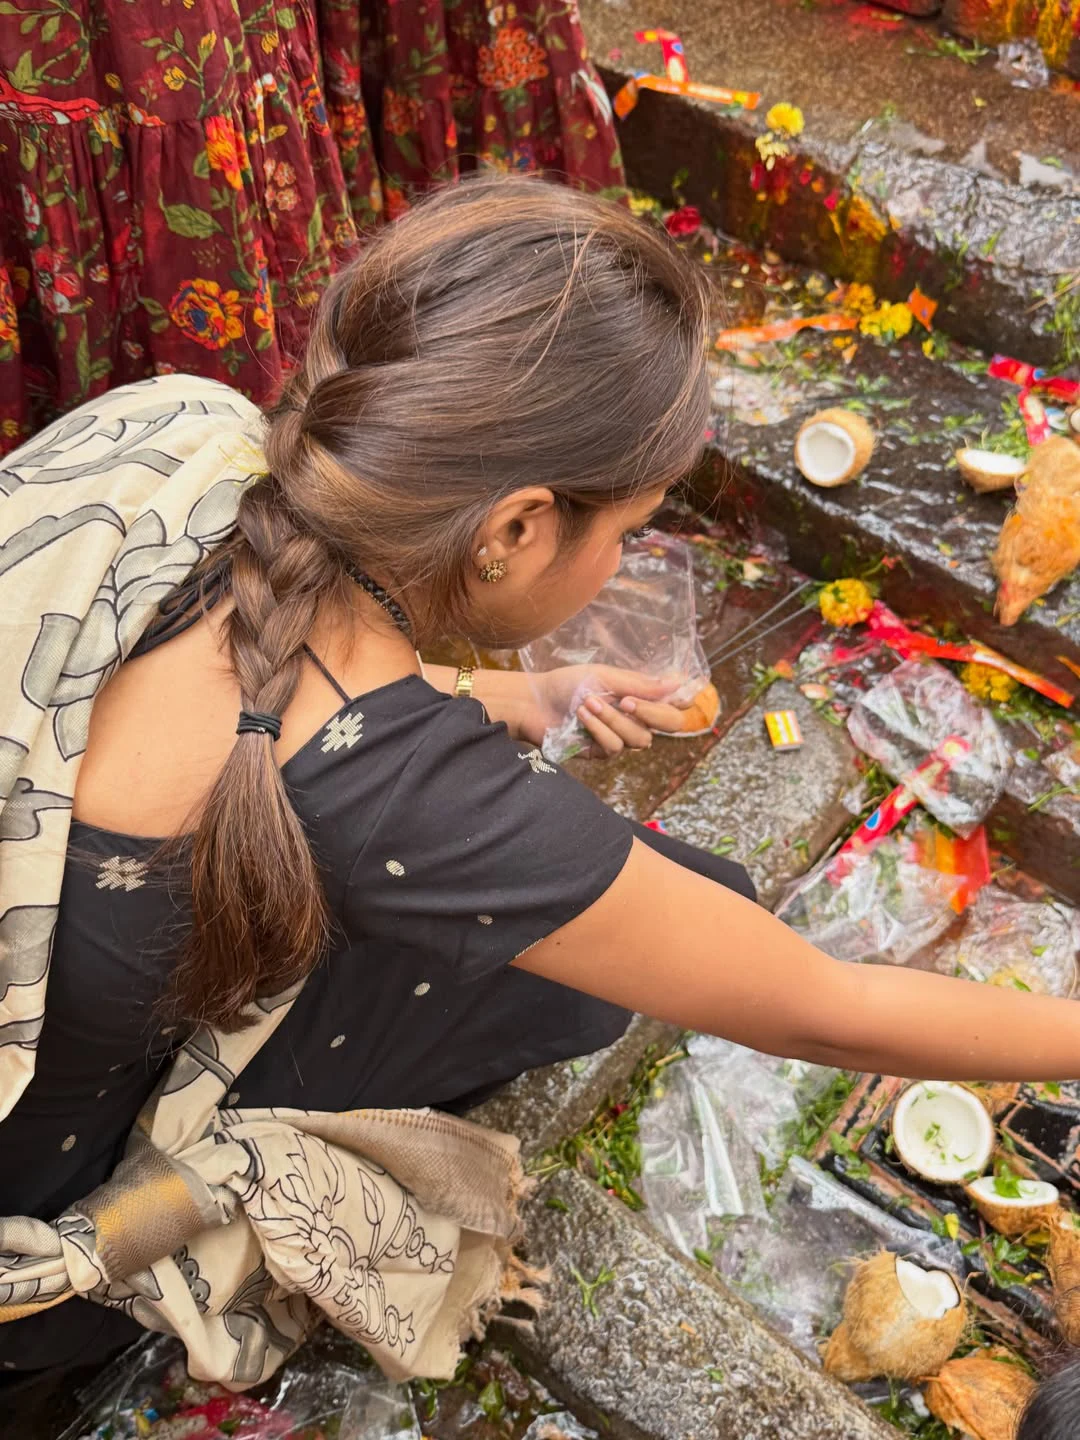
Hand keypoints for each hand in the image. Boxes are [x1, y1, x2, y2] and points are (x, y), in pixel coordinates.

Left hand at [508, 665, 693, 756]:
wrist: (534, 701)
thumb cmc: (569, 683)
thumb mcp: (605, 676)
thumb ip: (640, 684)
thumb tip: (677, 681)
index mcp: (641, 697)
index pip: (676, 705)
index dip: (679, 703)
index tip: (664, 693)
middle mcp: (636, 719)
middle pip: (668, 726)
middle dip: (647, 713)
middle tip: (625, 701)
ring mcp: (620, 737)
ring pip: (638, 739)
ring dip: (612, 720)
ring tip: (588, 704)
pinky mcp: (602, 753)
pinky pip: (614, 747)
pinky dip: (598, 730)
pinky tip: (582, 716)